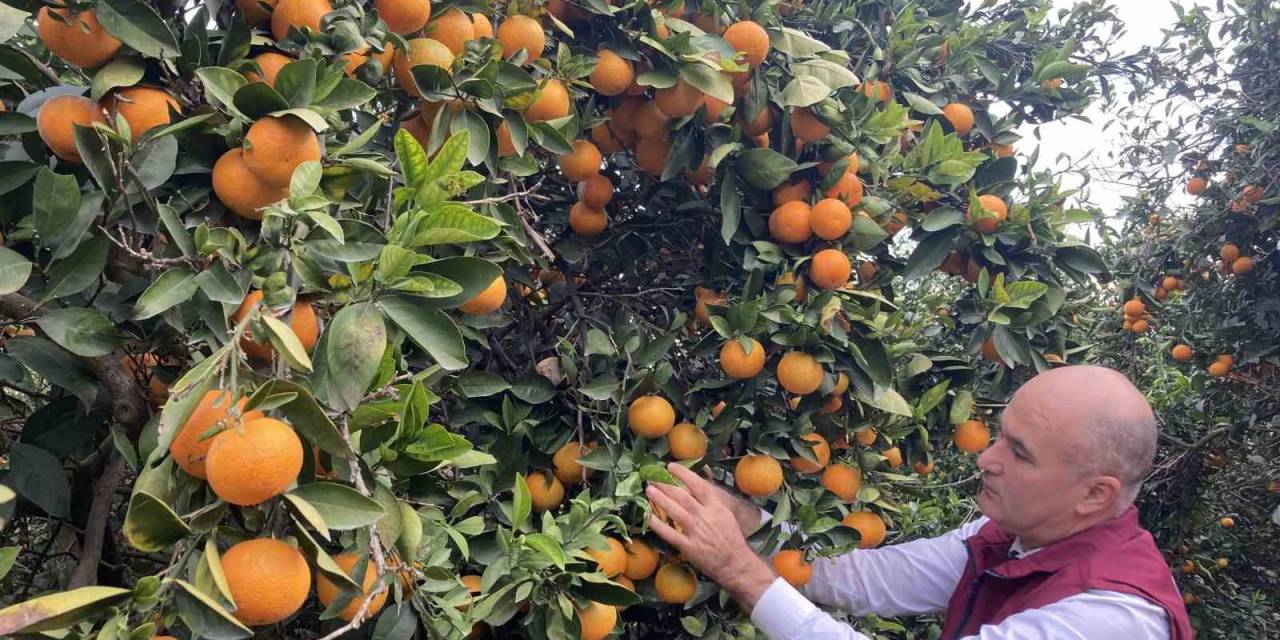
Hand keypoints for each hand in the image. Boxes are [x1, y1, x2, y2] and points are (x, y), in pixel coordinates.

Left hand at [646, 463, 776, 609]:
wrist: (735, 563)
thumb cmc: (730, 537)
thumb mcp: (725, 514)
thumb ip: (710, 500)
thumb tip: (696, 485)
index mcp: (716, 507)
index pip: (699, 485)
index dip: (684, 474)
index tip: (671, 466)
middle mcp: (705, 516)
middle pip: (683, 496)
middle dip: (666, 485)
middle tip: (652, 476)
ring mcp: (696, 532)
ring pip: (675, 511)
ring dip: (660, 499)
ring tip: (649, 490)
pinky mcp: (688, 547)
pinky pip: (670, 534)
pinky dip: (657, 525)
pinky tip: (647, 517)